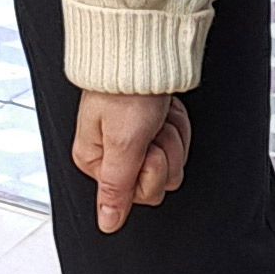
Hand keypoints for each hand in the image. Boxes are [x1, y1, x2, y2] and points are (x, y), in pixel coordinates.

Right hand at [74, 90, 194, 232]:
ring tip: (157, 116)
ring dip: (173, 135)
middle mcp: (114, 155)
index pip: (140, 194)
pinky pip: (178, 140)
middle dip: (165, 151)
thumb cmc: (126, 88)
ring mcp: (136, 140)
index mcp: (96, 162)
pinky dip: (177, 123)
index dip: (150, 170)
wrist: (143, 50)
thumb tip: (106, 223)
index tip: (144, 146)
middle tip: (151, 128)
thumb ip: (116, 189)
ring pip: (173, 161)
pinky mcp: (152, 126)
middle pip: (160, 180)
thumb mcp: (123, 144)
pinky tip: (164, 110)